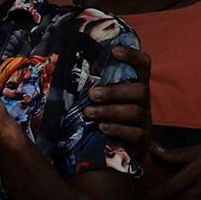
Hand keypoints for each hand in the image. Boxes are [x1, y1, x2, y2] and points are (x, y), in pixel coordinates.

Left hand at [86, 39, 153, 160]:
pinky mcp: (141, 139)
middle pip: (140, 90)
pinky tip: (101, 128)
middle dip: (114, 92)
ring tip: (88, 112)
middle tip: (92, 95)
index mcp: (134, 85)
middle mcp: (143, 100)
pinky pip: (134, 133)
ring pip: (135, 112)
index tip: (114, 51)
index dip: (132, 55)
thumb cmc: (105, 116)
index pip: (143, 64)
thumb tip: (57, 65)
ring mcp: (144, 120)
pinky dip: (117, 129)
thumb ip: (91, 83)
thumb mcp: (101, 98)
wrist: (122, 148)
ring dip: (110, 111)